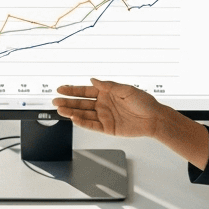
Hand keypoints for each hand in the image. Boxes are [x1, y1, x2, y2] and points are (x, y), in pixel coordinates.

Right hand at [52, 78, 172, 137]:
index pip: (85, 91)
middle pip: (81, 103)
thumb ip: (108, 86)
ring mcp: (104, 116)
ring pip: (84, 114)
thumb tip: (93, 80)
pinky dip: (82, 123)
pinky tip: (74, 119)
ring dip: (71, 112)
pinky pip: (92, 126)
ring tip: (60, 110)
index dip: (72, 90)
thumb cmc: (144, 102)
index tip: (61, 89)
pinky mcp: (107, 128)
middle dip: (67, 102)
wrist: (154, 118)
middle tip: (55, 101)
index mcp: (106, 93)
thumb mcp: (126, 89)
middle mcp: (103, 105)